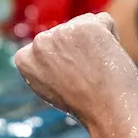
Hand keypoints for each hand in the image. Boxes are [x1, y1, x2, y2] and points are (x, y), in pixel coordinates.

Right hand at [13, 13, 137, 130]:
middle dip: (80, 49)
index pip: (50, 45)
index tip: (71, 82)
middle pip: (67, 32)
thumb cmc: (87, 105)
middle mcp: (38, 43)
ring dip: (96, 43)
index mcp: (25, 59)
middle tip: (88, 76)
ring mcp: (61, 33)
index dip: (66, 62)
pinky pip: (106, 22)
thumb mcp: (52, 85)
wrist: (110, 114)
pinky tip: (109, 59)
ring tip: (99, 69)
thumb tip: (54, 44)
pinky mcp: (86, 26)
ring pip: (85, 25)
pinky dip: (113, 38)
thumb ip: (48, 63)